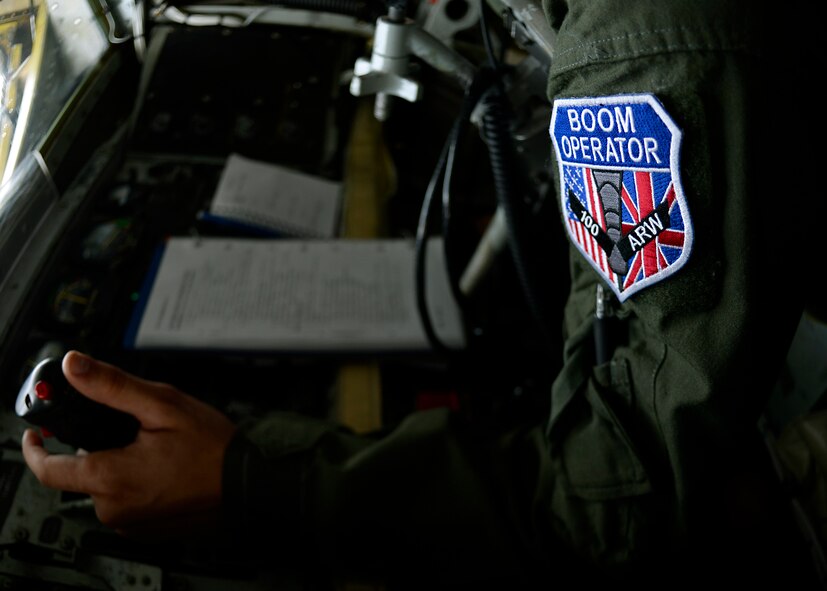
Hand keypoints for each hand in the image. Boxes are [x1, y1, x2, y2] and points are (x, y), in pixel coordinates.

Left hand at [21, 351, 236, 539]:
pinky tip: (166, 469)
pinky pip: (128, 503)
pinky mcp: (149, 529)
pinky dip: (138, 484)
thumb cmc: (214, 449)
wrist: (251, 484)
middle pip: (83, 473)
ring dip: (120, 466)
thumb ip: (113, 386)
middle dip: (100, 447)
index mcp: (110, 478)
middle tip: (135, 429)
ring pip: (107, 488)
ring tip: (159, 448)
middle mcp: (115, 509)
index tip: (36, 433)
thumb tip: (76, 367)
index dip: (35, 447)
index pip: (47, 468)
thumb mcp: (164, 405)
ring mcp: (133, 523)